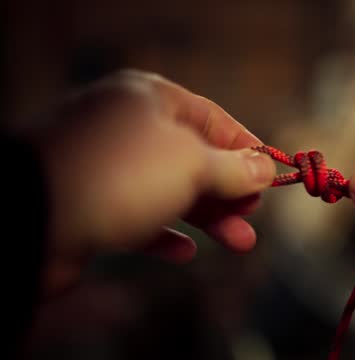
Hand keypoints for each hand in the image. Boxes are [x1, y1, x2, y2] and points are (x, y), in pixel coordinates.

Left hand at [34, 70, 274, 293]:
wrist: (33, 218)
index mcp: (150, 99)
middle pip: (194, 159)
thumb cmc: (120, 176)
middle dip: (230, 192)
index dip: (246, 148)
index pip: (213, 119)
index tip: (271, 176)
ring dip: (208, 218)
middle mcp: (127, 127)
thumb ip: (234, 168)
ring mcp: (107, 167)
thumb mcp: (192, 165)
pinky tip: (184, 252)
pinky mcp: (91, 204)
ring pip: (170, 190)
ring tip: (240, 242)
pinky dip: (165, 233)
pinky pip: (138, 216)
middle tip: (254, 217)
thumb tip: (266, 168)